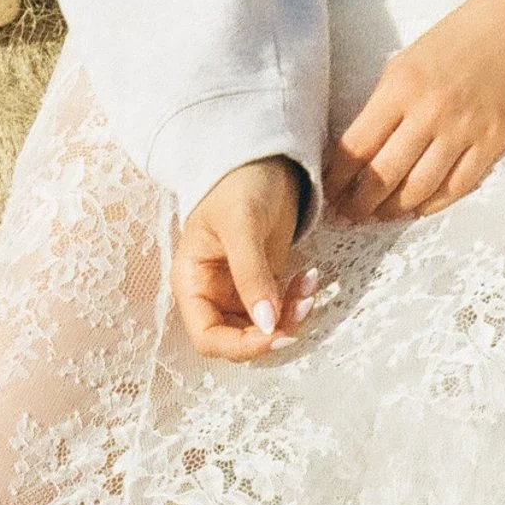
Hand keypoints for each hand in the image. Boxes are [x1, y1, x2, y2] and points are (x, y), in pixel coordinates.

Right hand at [172, 156, 307, 359]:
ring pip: (263, 329)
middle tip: (304, 306)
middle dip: (272, 333)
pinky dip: (297, 303)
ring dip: (290, 319)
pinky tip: (310, 279)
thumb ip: (252, 275)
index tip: (276, 334)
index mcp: (193, 282)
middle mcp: (212, 293)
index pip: (208, 337)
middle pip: (237, 340)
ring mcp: (239, 291)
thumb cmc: (239, 183)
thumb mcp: (242, 224)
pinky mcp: (264, 283)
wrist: (263, 158)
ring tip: (311, 289)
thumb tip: (267, 325)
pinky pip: (280, 310)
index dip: (241, 346)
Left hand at [325, 0, 504, 222]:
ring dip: (393, 209)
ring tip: (379, 215)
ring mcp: (464, 129)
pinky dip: (434, 204)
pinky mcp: (493, 141)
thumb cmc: (460, 37)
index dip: (337, 177)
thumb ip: (386, 103)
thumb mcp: (408, 61)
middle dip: (359, 203)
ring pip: (419, 188)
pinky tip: (418, 208)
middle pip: (383, 175)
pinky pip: (458, 186)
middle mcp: (429, 112)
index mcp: (400, 87)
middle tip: (349, 214)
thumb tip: (361, 148)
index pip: (357, 146)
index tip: (327, 191)